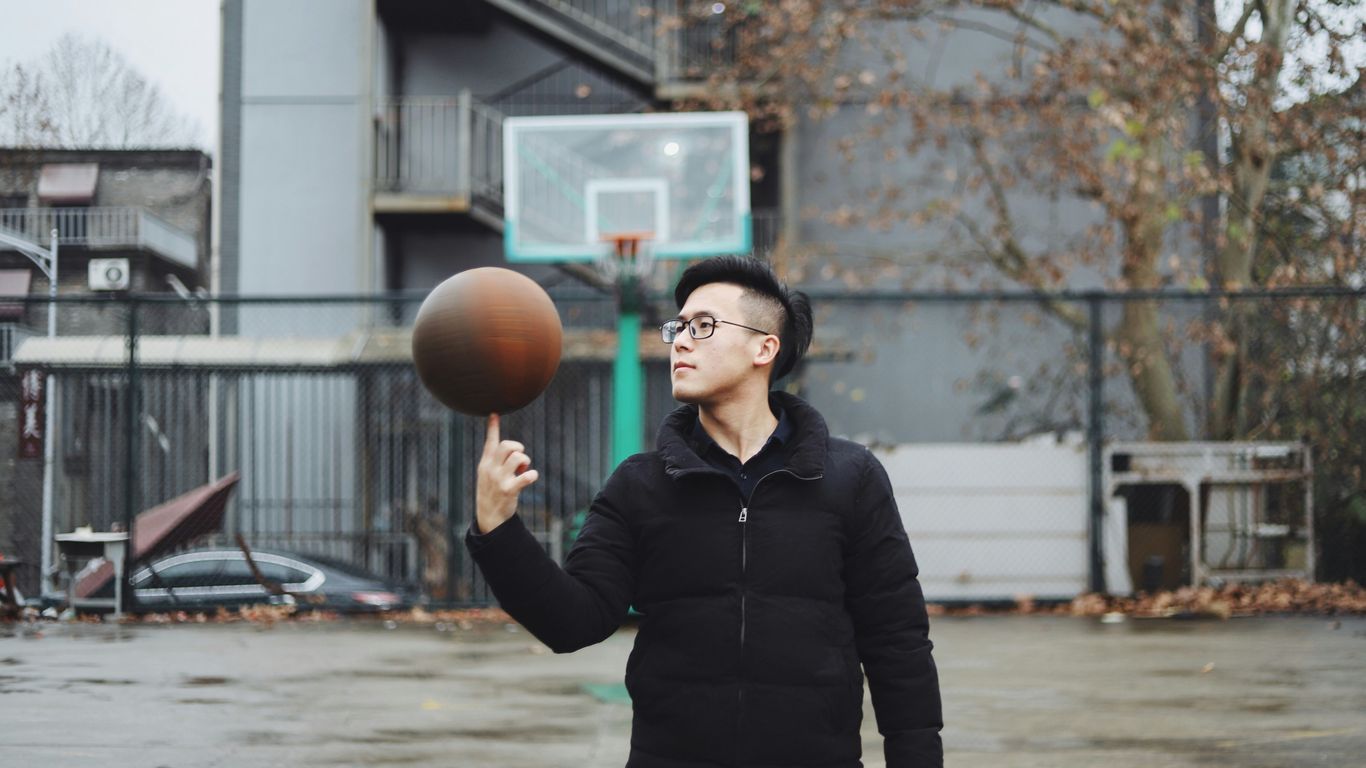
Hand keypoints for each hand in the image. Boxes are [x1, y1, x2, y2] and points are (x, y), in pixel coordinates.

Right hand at [476, 413, 539, 533]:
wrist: (489, 517)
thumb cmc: (492, 492)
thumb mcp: (487, 474)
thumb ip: (496, 460)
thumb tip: (514, 448)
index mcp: (485, 463)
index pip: (490, 442)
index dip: (493, 427)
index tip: (494, 414)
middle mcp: (491, 469)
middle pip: (508, 445)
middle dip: (519, 448)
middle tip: (520, 459)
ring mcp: (499, 479)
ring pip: (518, 457)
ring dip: (525, 462)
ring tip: (523, 471)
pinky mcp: (509, 490)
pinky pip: (527, 476)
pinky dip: (532, 475)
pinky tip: (530, 478)